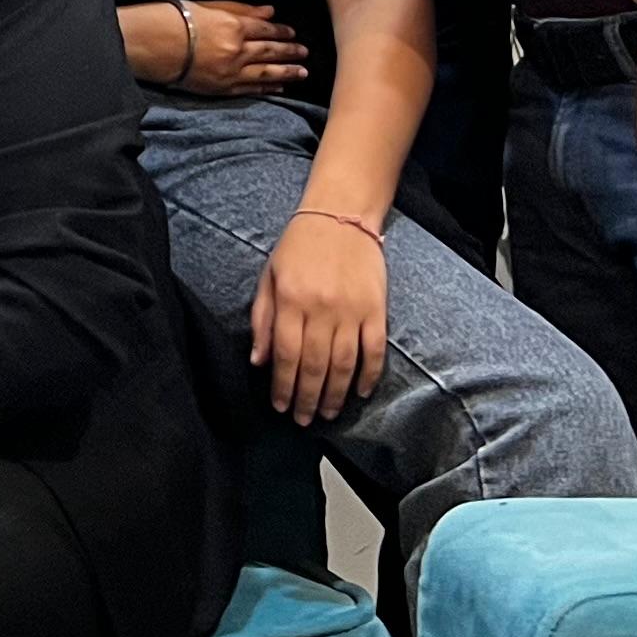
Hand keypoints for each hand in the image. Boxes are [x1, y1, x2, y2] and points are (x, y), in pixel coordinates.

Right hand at [126, 0, 307, 96]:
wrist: (154, 45)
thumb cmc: (176, 19)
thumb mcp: (208, 6)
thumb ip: (240, 9)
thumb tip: (269, 12)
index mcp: (234, 26)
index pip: (266, 29)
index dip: (281, 31)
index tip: (292, 32)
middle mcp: (238, 50)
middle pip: (271, 51)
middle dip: (290, 52)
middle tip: (305, 52)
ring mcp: (231, 71)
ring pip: (266, 72)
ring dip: (287, 72)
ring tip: (302, 73)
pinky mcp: (222, 87)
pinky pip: (251, 88)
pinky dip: (267, 87)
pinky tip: (278, 87)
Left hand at [252, 213, 388, 422]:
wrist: (340, 216)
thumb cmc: (298, 246)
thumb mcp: (270, 276)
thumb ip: (262, 319)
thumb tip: (259, 361)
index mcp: (291, 300)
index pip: (286, 354)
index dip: (282, 385)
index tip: (280, 406)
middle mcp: (321, 309)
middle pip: (314, 366)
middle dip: (307, 398)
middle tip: (303, 420)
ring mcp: (352, 311)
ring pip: (344, 364)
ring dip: (335, 394)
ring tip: (326, 413)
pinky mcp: (376, 310)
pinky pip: (375, 351)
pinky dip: (369, 376)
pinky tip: (361, 393)